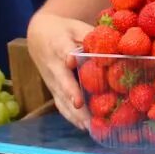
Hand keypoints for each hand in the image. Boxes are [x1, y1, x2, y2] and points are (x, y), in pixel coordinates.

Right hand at [27, 10, 94, 128]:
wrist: (38, 35)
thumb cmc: (64, 30)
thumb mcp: (77, 26)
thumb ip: (92, 37)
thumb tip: (115, 46)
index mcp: (59, 44)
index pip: (63, 51)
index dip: (68, 57)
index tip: (71, 62)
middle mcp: (53, 65)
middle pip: (62, 82)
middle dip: (72, 95)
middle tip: (83, 110)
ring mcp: (51, 80)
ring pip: (60, 97)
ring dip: (73, 113)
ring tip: (89, 126)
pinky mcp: (52, 89)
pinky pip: (60, 104)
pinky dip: (71, 117)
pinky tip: (84, 127)